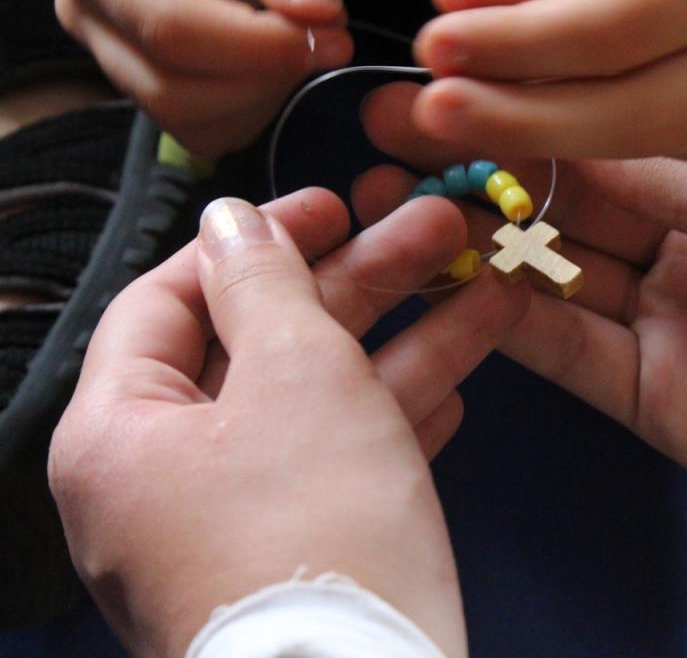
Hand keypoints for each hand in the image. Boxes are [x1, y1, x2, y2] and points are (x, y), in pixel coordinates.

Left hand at [49, 190, 527, 656]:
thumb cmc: (315, 536)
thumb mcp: (296, 374)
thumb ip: (264, 283)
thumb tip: (231, 220)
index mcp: (121, 433)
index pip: (172, 298)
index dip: (256, 239)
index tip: (332, 203)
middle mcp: (161, 483)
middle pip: (261, 347)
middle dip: (362, 284)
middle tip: (436, 232)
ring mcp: (230, 529)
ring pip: (317, 406)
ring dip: (403, 344)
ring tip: (486, 292)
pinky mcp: (294, 562)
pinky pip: (339, 467)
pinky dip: (394, 423)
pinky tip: (460, 389)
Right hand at [53, 0, 353, 155]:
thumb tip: (314, 10)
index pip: (172, 29)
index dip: (260, 47)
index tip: (332, 32)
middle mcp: (90, 8)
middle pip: (176, 89)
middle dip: (267, 76)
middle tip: (333, 34)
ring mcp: (114, 49)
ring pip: (191, 120)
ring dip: (265, 96)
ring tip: (303, 35)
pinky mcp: (148, 75)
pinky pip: (204, 127)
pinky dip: (254, 107)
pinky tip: (279, 57)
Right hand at [355, 139, 686, 570]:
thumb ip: (669, 172)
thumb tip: (568, 128)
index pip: (613, 142)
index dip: (536, 117)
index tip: (456, 92)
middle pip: (573, 209)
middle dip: (491, 178)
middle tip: (404, 151)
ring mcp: (673, 325)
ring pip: (558, 281)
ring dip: (484, 250)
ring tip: (408, 217)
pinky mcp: (659, 400)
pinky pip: (571, 355)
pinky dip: (514, 324)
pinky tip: (461, 287)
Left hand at [393, 0, 686, 162]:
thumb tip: (457, 10)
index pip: (616, 29)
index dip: (519, 46)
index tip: (435, 43)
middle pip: (636, 111)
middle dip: (523, 118)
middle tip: (433, 112)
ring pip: (646, 139)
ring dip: (549, 130)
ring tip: (469, 107)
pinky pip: (668, 147)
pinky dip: (597, 134)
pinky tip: (543, 111)